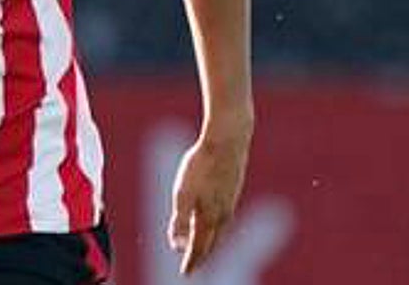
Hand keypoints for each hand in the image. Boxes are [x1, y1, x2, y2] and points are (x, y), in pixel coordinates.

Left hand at [167, 124, 251, 275]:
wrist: (227, 140)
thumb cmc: (201, 165)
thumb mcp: (182, 194)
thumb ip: (180, 220)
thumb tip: (176, 244)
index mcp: (209, 217)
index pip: (199, 247)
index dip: (191, 261)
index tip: (186, 274)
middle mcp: (223, 214)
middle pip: (212, 241)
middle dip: (202, 255)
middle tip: (194, 266)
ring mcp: (231, 201)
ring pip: (220, 228)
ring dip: (211, 241)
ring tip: (203, 247)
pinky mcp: (233, 188)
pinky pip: (225, 215)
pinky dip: (218, 225)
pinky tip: (216, 219)